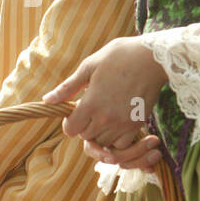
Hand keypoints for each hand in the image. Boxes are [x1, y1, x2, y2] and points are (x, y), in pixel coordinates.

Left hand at [43, 38, 168, 169]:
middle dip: (84, 125)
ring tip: (104, 114)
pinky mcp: (137, 124)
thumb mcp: (90, 66)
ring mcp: (123, 124)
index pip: (71, 130)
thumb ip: (68, 87)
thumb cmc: (119, 56)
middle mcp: (106, 118)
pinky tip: (117, 121)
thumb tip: (47, 100)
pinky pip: (122, 144)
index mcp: (91, 103)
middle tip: (92, 109)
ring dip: (100, 132)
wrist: (153, 58)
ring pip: (103, 141)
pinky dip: (117, 137)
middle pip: (86, 136)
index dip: (69, 122)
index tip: (76, 112)